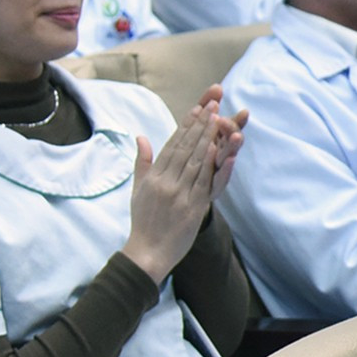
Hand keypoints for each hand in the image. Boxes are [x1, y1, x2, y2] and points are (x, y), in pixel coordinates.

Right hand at [121, 87, 244, 283]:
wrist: (148, 252)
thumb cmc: (143, 220)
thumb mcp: (138, 189)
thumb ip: (143, 162)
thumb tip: (141, 136)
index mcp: (154, 177)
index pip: (172, 145)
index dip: (186, 125)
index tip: (197, 108)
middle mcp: (166, 182)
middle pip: (186, 148)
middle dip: (201, 125)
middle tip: (213, 104)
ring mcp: (179, 195)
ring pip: (195, 161)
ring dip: (208, 139)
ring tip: (218, 119)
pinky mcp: (192, 208)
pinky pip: (203, 183)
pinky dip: (209, 165)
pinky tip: (216, 149)